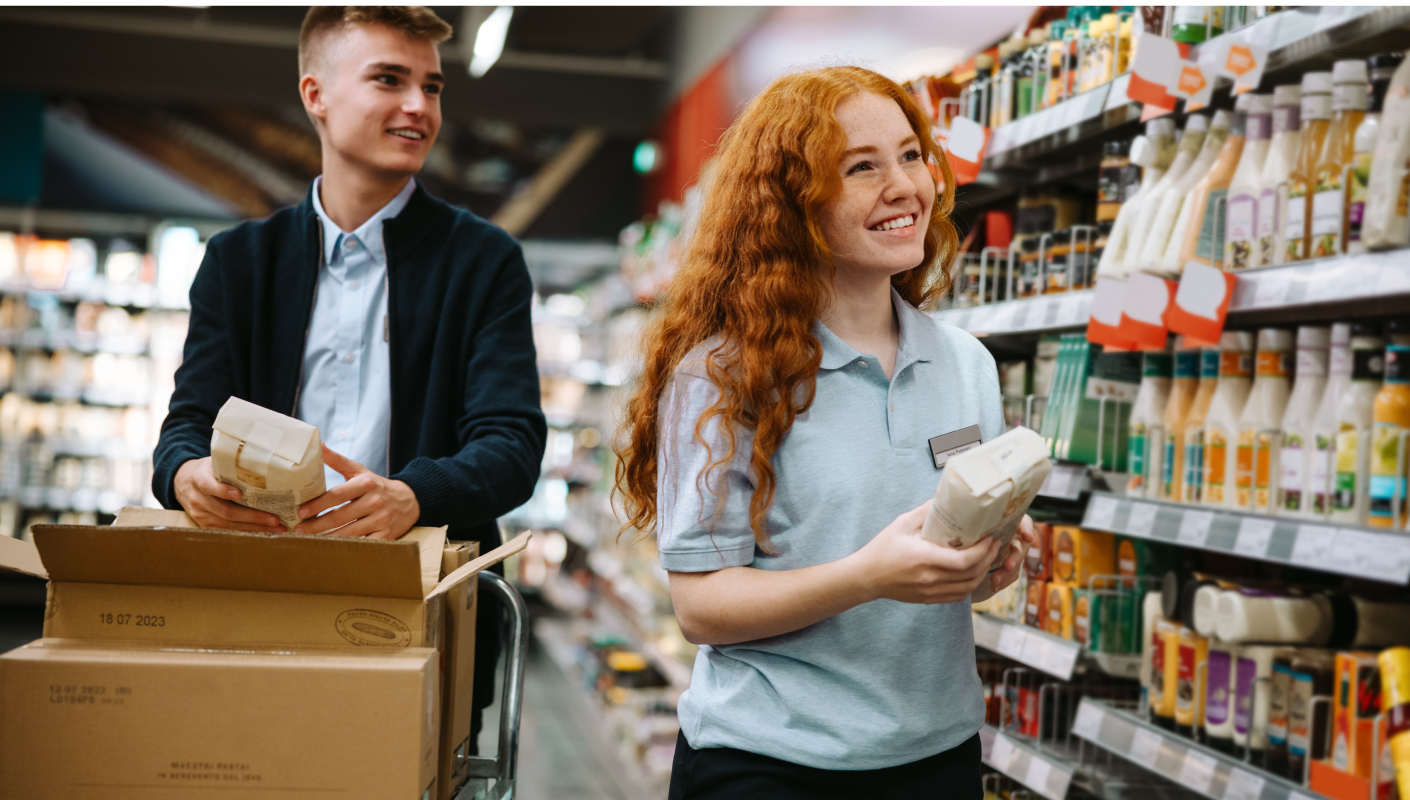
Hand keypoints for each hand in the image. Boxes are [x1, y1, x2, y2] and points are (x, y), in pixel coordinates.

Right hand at [174, 457, 283, 532]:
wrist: (182, 483)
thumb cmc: (206, 470)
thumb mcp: (213, 462)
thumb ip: (229, 464)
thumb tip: (260, 461)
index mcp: (198, 479)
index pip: (208, 486)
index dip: (223, 491)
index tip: (240, 494)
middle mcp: (198, 499)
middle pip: (225, 511)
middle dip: (252, 516)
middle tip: (274, 518)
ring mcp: (200, 514)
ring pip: (228, 524)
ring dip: (254, 528)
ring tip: (276, 527)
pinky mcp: (204, 525)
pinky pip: (227, 531)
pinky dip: (246, 531)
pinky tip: (264, 531)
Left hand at [294, 445, 419, 538]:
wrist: (409, 500)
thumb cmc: (376, 485)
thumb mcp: (360, 471)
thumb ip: (337, 460)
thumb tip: (318, 444)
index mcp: (366, 484)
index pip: (337, 495)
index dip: (318, 504)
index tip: (301, 511)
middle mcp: (375, 501)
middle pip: (340, 516)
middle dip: (317, 525)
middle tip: (299, 529)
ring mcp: (382, 519)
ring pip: (349, 533)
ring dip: (327, 538)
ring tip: (309, 540)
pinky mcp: (387, 535)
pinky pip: (363, 544)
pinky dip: (347, 547)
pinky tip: (332, 549)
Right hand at [848, 500, 1001, 604]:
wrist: (866, 577)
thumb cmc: (882, 549)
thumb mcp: (902, 523)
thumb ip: (925, 511)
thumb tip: (945, 497)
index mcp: (924, 558)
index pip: (963, 561)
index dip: (983, 551)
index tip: (990, 538)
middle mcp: (929, 578)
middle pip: (970, 575)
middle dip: (988, 559)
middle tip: (994, 544)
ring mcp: (930, 591)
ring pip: (967, 588)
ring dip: (982, 573)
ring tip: (987, 558)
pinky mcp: (929, 599)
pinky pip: (957, 596)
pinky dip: (970, 585)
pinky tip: (972, 573)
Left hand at [972, 514, 1035, 604]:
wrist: (970, 536)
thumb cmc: (974, 524)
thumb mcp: (975, 521)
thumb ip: (977, 521)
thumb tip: (967, 518)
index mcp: (1011, 522)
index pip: (1024, 522)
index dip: (1027, 530)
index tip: (1028, 538)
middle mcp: (1016, 536)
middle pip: (1021, 547)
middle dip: (1016, 557)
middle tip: (1008, 565)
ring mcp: (1014, 551)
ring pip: (1016, 563)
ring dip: (1007, 573)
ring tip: (995, 580)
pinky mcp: (1009, 564)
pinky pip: (1011, 574)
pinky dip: (1003, 581)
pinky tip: (994, 586)